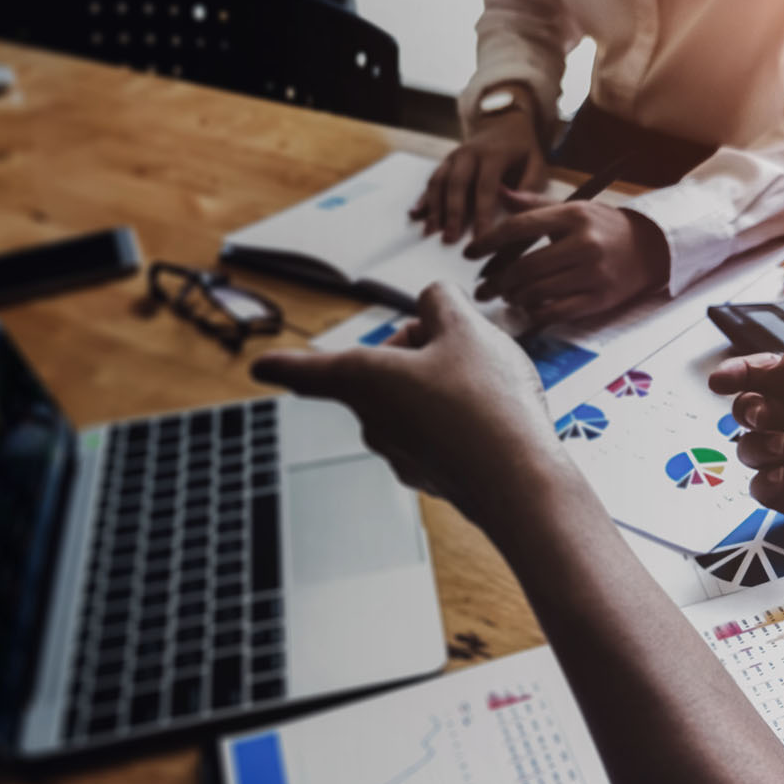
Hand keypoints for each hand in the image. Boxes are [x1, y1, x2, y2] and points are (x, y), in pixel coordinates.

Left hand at [250, 282, 568, 528]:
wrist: (522, 482)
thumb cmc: (487, 403)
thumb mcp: (467, 328)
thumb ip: (442, 302)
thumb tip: (433, 301)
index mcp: (365, 380)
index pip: (312, 371)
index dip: (286, 364)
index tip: (261, 367)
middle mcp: (374, 422)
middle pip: (382, 373)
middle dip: (419, 351)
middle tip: (463, 345)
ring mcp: (402, 455)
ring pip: (414, 403)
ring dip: (443, 384)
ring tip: (491, 383)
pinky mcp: (433, 477)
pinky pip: (439, 434)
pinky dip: (461, 420)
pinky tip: (497, 417)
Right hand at [413, 107, 546, 241]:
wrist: (505, 123)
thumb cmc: (524, 151)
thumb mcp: (537, 164)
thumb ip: (528, 186)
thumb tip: (511, 205)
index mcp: (495, 154)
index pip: (486, 188)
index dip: (481, 214)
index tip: (480, 239)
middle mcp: (470, 153)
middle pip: (456, 184)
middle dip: (452, 213)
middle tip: (448, 240)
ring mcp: (455, 156)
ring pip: (439, 181)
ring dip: (433, 207)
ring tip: (429, 232)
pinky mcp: (446, 161)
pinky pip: (432, 178)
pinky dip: (423, 197)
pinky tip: (415, 214)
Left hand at [465, 189, 669, 322]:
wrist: (651, 248)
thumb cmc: (605, 227)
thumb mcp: (573, 208)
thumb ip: (534, 204)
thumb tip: (499, 192)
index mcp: (572, 216)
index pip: (518, 228)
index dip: (487, 242)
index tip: (469, 253)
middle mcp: (584, 243)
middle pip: (524, 266)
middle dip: (498, 281)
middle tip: (485, 288)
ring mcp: (593, 273)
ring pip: (537, 291)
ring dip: (515, 297)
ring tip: (509, 296)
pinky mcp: (600, 299)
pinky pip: (556, 311)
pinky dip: (536, 312)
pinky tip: (530, 308)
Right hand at [707, 344, 783, 552]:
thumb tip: (771, 366)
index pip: (768, 377)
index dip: (740, 373)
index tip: (721, 379)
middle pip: (751, 411)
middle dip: (748, 409)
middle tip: (767, 415)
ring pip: (750, 449)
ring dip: (758, 445)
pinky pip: (761, 488)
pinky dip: (765, 481)